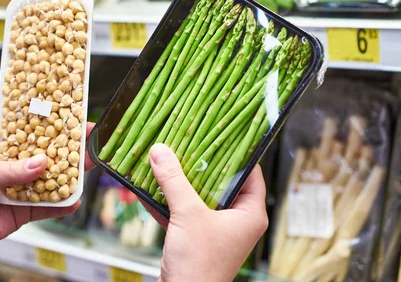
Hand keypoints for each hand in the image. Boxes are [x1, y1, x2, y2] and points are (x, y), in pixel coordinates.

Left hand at [0, 123, 94, 262]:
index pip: (26, 130)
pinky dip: (61, 204)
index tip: (69, 114)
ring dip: (69, 174)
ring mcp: (18, 189)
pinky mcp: (21, 211)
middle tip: (89, 141)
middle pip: (44, 153)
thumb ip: (8, 170)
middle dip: (66, 147)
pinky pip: (46, 206)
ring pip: (49, 179)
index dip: (47, 122)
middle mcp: (11, 166)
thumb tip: (40, 163)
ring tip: (88, 167)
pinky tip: (73, 200)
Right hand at [147, 143, 267, 281]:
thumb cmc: (199, 265)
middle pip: (221, 182)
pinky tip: (150, 185)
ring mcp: (216, 229)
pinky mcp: (197, 238)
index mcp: (250, 213)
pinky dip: (169, 200)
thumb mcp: (187, 215)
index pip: (250, 172)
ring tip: (168, 158)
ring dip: (182, 181)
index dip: (236, 152)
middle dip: (201, 164)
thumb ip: (174, 180)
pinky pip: (184, 211)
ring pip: (200, 196)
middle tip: (189, 141)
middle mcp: (237, 220)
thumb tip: (160, 151)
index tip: (221, 134)